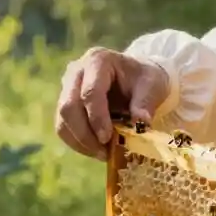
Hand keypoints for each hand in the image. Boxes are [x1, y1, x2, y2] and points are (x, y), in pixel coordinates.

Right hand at [55, 48, 169, 159]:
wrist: (137, 76)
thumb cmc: (145, 79)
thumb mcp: (153, 85)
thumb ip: (145, 103)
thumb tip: (140, 124)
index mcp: (98, 60)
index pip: (90, 92)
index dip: (96, 118)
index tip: (107, 138)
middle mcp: (76, 71)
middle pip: (68, 106)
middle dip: (85, 134)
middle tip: (105, 152)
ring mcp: (67, 87)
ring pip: (62, 120)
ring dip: (80, 142)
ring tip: (103, 154)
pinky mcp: (65, 104)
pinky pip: (64, 127)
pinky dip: (78, 143)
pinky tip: (96, 150)